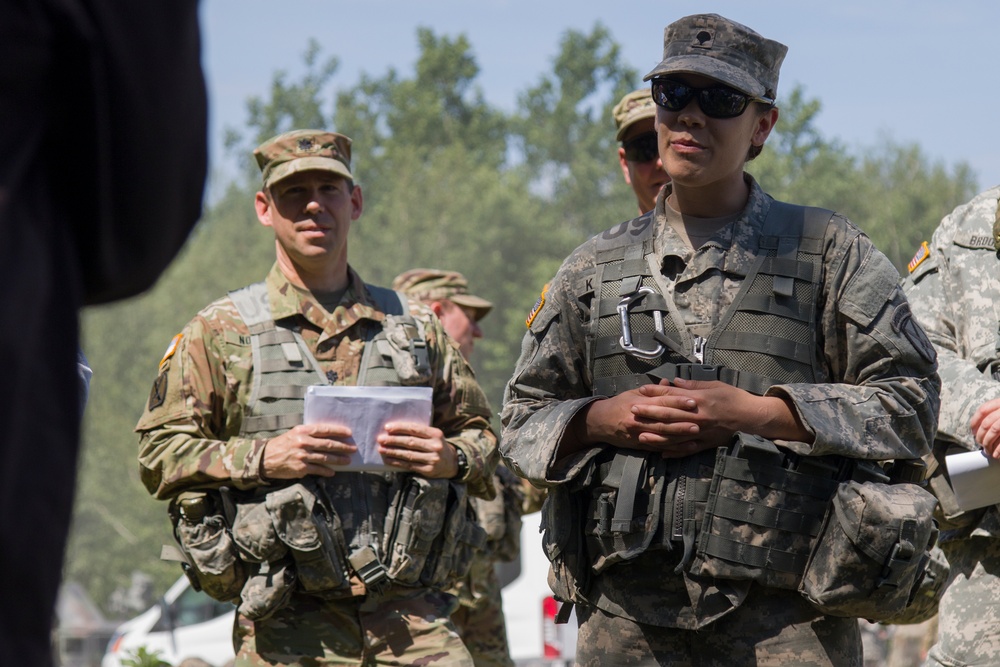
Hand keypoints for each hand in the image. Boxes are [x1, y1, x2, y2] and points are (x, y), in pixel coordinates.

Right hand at [262, 423, 356, 478]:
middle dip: (343, 447)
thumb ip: (309, 433)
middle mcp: (303, 442)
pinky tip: (333, 472)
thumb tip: (329, 435)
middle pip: (328, 444)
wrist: (266, 459)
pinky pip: (318, 469)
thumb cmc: (283, 444)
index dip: (338, 431)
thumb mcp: (294, 433)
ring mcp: (302, 456)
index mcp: (302, 431)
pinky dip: (327, 471)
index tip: (349, 433)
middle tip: (353, 448)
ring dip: (339, 460)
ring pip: (326, 458)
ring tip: (347, 460)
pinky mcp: (301, 468)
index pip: (324, 430)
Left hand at [377, 421, 456, 477]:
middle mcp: (435, 446)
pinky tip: (388, 459)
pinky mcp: (428, 470)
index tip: (387, 428)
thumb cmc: (436, 445)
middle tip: (380, 439)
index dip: (400, 428)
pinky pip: (410, 465)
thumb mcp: (433, 436)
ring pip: (409, 454)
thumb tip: (395, 430)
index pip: (415, 429)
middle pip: (410, 442)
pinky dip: (397, 462)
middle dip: (393, 440)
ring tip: (381, 449)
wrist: (452, 463)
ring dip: (393, 451)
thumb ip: (419, 433)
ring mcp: (432, 459)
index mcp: (435, 434)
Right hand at [578, 383, 699, 454]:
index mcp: (639, 403)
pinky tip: (685, 447)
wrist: (599, 422)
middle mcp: (639, 418)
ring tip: (696, 433)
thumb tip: (668, 382)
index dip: (678, 401)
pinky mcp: (639, 445)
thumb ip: (652, 390)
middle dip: (683, 420)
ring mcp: (639, 433)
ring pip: (663, 435)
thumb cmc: (618, 404)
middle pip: (664, 419)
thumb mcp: (633, 393)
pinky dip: (673, 448)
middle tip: (700, 419)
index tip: (693, 401)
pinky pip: (658, 446)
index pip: (661, 401)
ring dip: (680, 435)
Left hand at [631, 378, 810, 456]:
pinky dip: (674, 452)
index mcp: (698, 400)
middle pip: (668, 415)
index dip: (655, 393)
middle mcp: (697, 417)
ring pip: (674, 435)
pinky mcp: (706, 444)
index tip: (641, 390)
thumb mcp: (714, 385)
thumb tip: (674, 381)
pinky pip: (687, 450)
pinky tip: (662, 453)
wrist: (752, 417)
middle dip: (649, 413)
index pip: (672, 395)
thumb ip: (693, 385)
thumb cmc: (734, 398)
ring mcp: (701, 432)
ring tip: (640, 435)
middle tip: (632, 411)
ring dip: (656, 435)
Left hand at [972, 397, 999, 457]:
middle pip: (987, 423)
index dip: (975, 421)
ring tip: (987, 450)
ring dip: (988, 443)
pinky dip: (998, 449)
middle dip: (980, 435)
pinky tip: (996, 454)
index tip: (972, 431)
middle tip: (979, 443)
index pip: (983, 410)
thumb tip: (975, 429)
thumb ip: (993, 414)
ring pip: (994, 431)